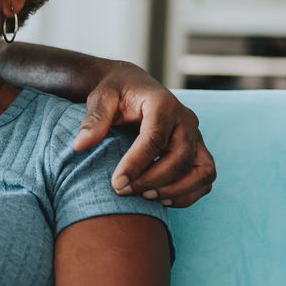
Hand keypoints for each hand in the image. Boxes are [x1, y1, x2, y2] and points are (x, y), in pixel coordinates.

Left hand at [72, 62, 215, 207]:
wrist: (134, 86)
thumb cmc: (116, 92)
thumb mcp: (101, 98)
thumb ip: (94, 119)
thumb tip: (80, 145)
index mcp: (162, 104)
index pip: (155, 138)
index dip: (136, 164)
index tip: (116, 183)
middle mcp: (185, 120)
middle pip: (179, 158)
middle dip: (152, 180)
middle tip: (122, 190)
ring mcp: (196, 136)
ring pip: (201, 170)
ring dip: (176, 190)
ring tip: (145, 197)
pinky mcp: (198, 149)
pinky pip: (205, 177)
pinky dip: (189, 193)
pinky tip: (162, 199)